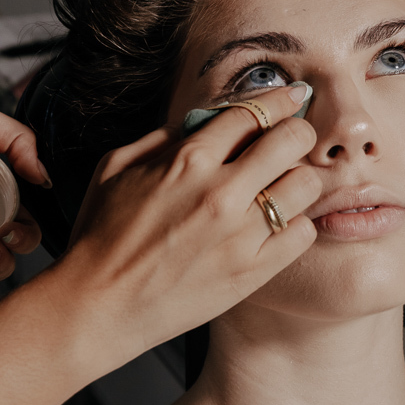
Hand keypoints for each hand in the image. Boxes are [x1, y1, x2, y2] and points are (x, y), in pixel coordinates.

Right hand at [55, 85, 321, 371]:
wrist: (97, 305)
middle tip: (294, 140)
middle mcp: (221, 192)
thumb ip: (164, 139)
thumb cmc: (101, 235)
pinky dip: (296, 224)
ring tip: (285, 186)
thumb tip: (202, 123)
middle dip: (299, 131)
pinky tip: (278, 225)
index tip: (292, 98)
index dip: (280, 99)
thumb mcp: (117, 168)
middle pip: (293, 139)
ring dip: (299, 179)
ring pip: (307, 185)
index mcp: (188, 160)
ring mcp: (241, 234)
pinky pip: (303, 234)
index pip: (254, 111)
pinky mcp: (252, 272)